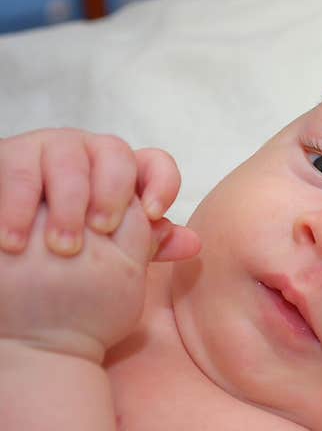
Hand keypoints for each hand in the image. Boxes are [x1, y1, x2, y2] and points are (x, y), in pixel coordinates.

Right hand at [0, 129, 200, 360]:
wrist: (18, 280)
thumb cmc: (73, 265)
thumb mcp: (114, 256)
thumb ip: (148, 245)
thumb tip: (194, 242)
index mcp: (121, 176)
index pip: (154, 163)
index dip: (162, 182)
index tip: (154, 213)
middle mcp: (87, 155)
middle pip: (113, 150)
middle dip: (112, 190)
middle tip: (103, 229)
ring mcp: (45, 152)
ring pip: (64, 155)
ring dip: (67, 202)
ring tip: (64, 247)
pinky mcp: (7, 160)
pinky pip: (15, 169)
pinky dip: (18, 206)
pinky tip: (18, 241)